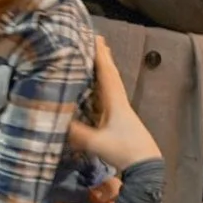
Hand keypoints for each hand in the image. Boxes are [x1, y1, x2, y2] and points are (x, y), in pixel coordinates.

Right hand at [67, 39, 159, 171]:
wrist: (146, 166)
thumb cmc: (124, 150)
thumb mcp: (97, 143)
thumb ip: (78, 133)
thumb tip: (56, 121)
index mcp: (115, 101)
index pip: (107, 73)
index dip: (99, 55)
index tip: (93, 37)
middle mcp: (119, 101)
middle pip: (110, 74)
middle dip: (102, 57)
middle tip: (95, 39)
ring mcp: (120, 110)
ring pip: (110, 84)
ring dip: (103, 69)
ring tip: (95, 56)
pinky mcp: (119, 119)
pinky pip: (108, 95)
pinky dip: (102, 85)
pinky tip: (97, 87)